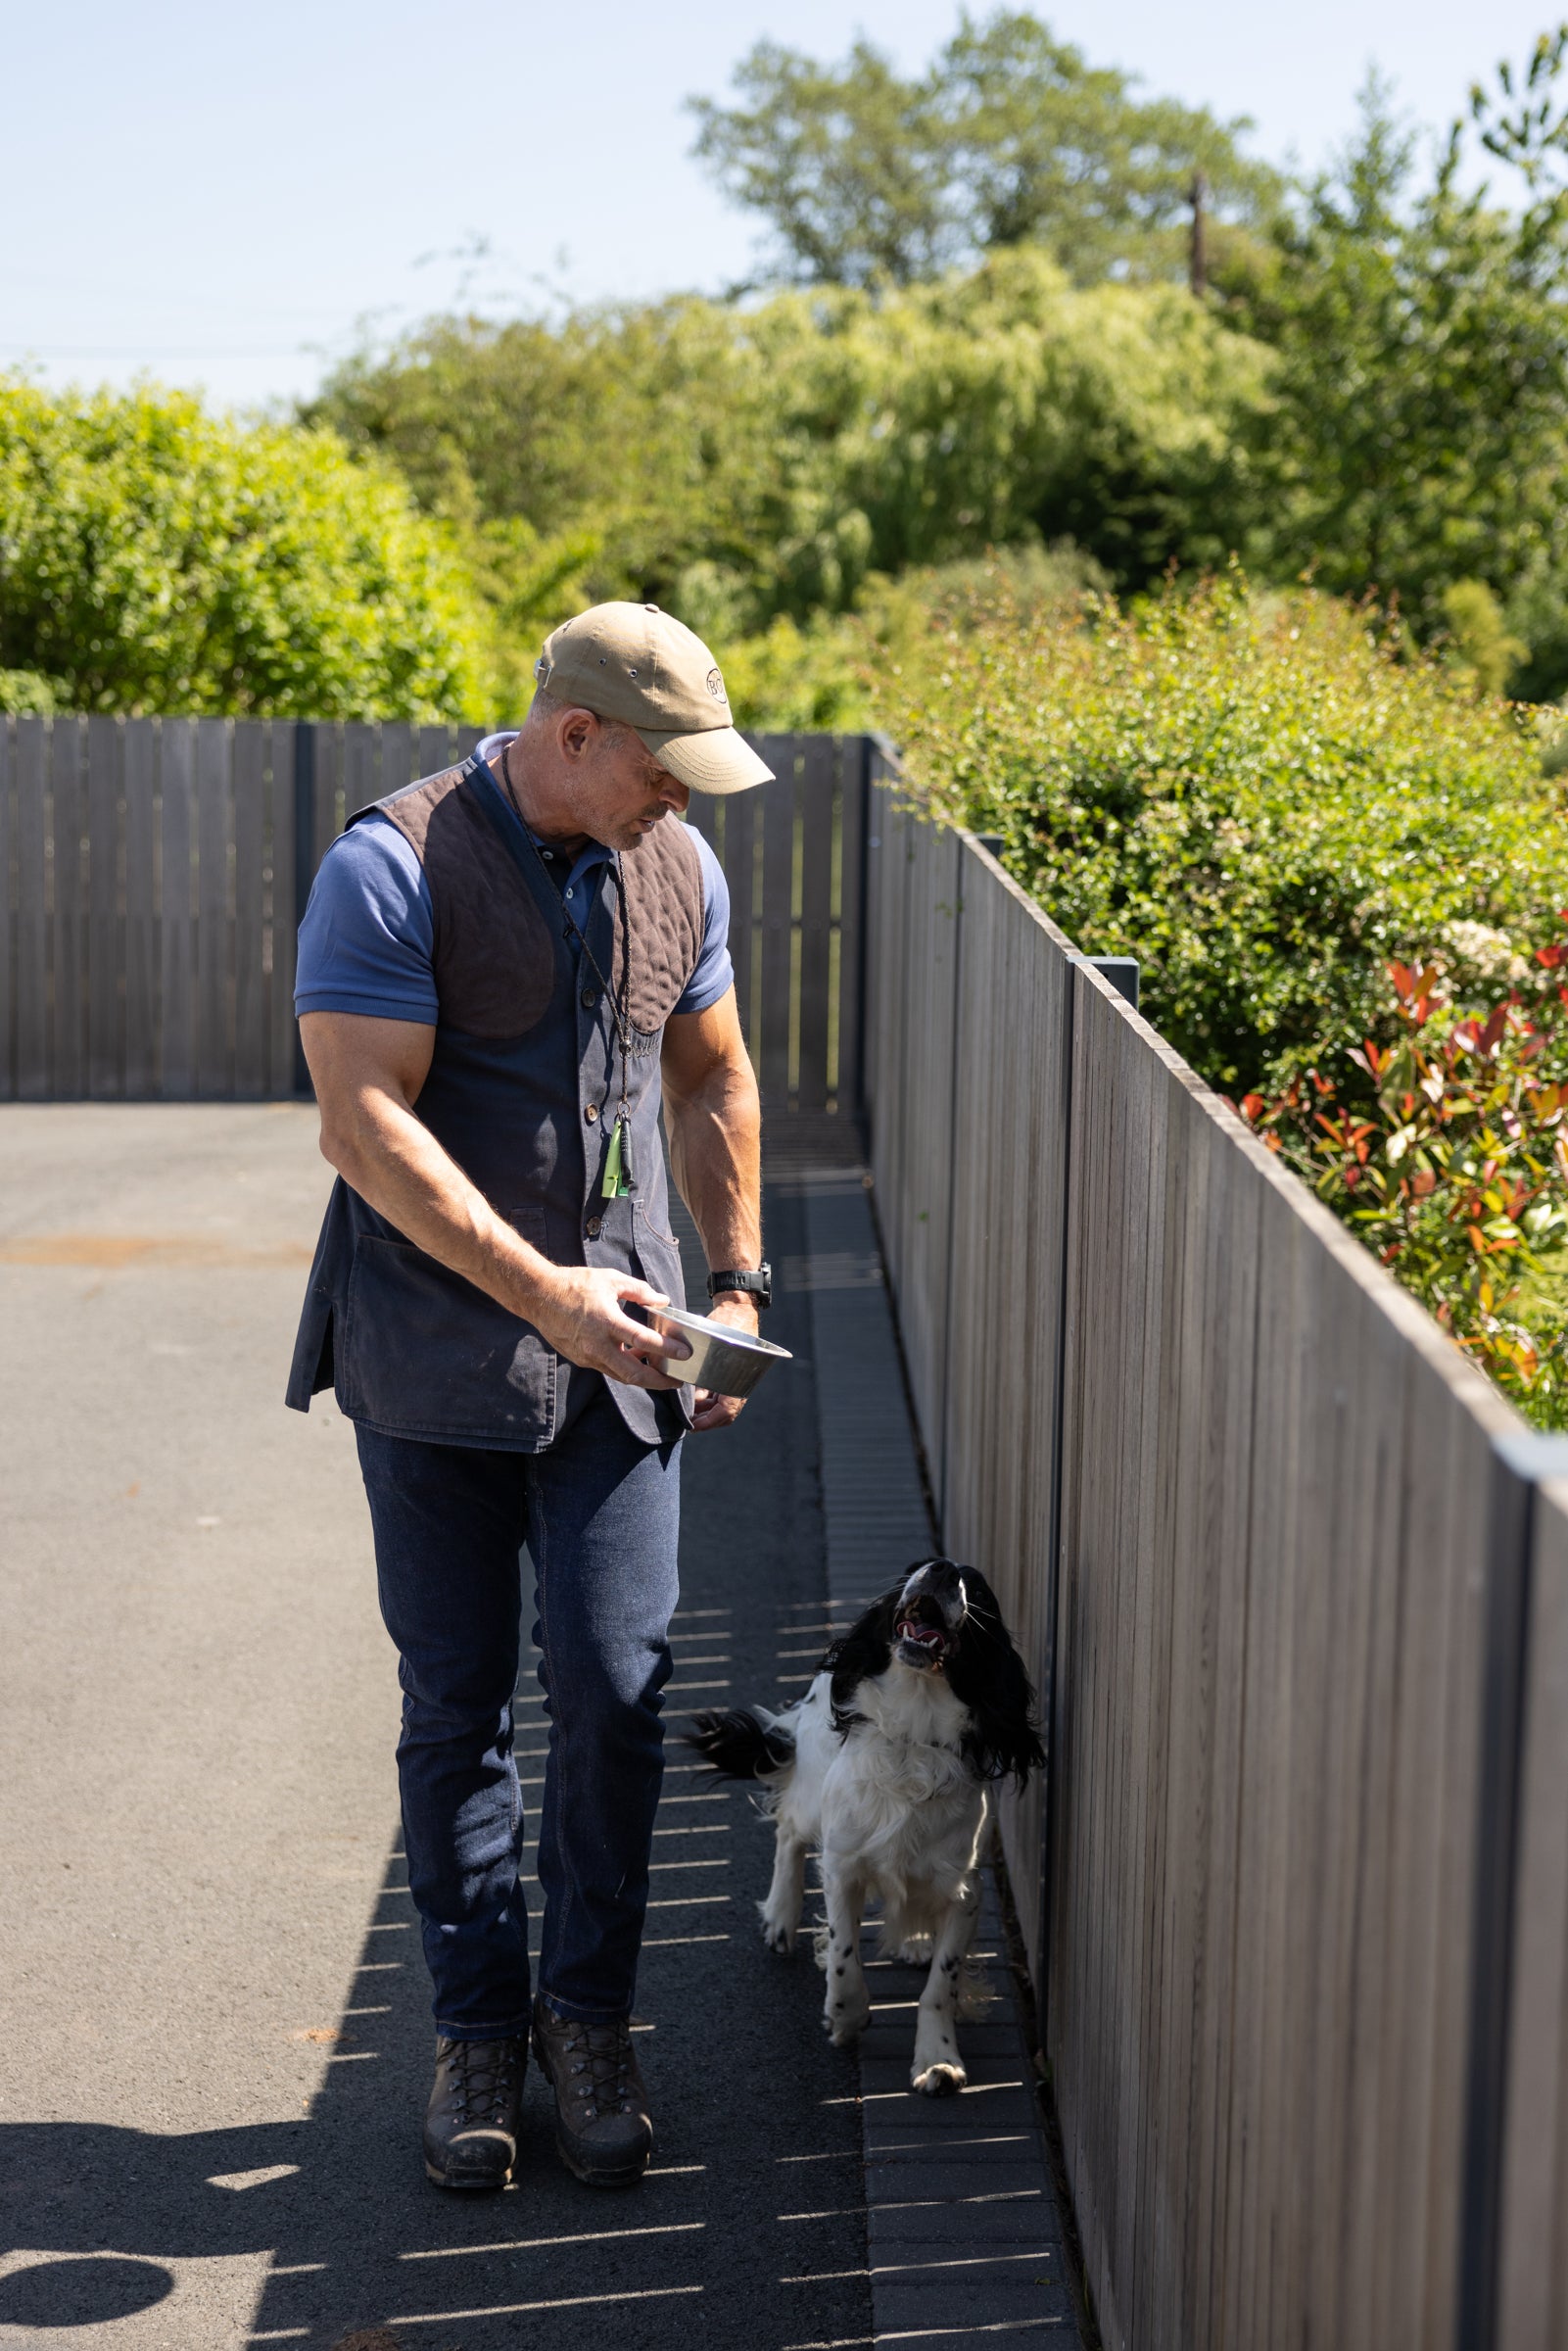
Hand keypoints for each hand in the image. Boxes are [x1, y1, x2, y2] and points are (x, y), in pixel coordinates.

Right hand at [527, 1266, 692, 1390]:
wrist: (538, 1297)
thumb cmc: (574, 1285)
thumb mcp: (610, 1280)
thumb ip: (639, 1290)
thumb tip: (662, 1300)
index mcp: (607, 1321)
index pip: (643, 1341)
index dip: (667, 1349)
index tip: (684, 1353)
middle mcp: (597, 1344)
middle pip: (633, 1374)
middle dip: (659, 1381)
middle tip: (677, 1380)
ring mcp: (587, 1356)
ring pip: (621, 1375)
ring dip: (642, 1374)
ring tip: (659, 1367)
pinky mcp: (581, 1360)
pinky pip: (608, 1368)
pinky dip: (625, 1366)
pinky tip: (635, 1356)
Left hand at [689, 1289, 758, 1431]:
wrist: (738, 1308)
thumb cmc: (726, 1324)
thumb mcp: (712, 1345)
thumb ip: (703, 1368)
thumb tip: (691, 1393)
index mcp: (741, 1379)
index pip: (727, 1412)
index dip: (709, 1421)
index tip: (692, 1424)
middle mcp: (741, 1382)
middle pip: (723, 1414)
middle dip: (704, 1419)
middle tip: (685, 1420)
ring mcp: (737, 1378)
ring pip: (720, 1406)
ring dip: (704, 1411)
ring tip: (686, 1410)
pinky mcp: (730, 1373)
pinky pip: (720, 1394)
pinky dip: (706, 1399)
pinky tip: (692, 1396)